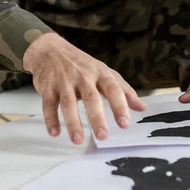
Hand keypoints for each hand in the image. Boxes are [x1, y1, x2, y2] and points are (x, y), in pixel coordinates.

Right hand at [23, 33, 145, 143]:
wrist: (51, 50)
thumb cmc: (83, 65)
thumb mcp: (106, 73)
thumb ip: (124, 91)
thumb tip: (142, 107)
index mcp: (101, 74)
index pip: (114, 90)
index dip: (120, 107)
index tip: (125, 124)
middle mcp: (83, 77)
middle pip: (91, 98)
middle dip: (97, 118)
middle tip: (103, 136)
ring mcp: (64, 81)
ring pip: (68, 103)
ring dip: (73, 122)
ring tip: (78, 140)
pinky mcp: (48, 87)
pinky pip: (49, 104)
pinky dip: (51, 119)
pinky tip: (55, 132)